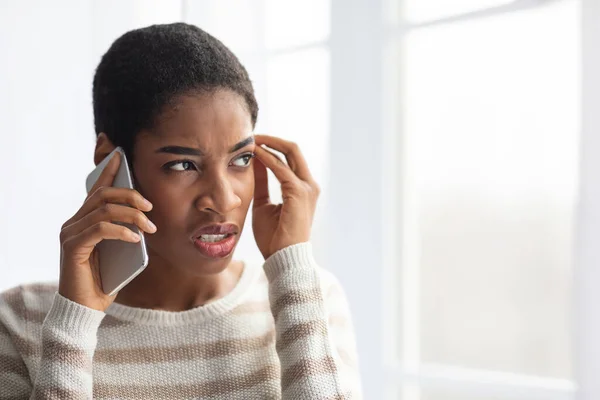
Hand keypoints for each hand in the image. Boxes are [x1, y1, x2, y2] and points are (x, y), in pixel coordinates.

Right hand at [58, 152, 156, 311]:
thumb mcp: (122, 251)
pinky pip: (100, 228)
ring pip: (103, 210)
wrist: (87, 309)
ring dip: (132, 216)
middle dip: (130, 196)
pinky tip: (136, 238)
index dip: (109, 171)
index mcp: (84, 221)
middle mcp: (73, 223)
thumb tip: (145, 218)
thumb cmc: (106, 280)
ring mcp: (70, 234)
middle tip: (150, 208)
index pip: (97, 190)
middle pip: (103, 196)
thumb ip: (126, 232)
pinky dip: (121, 230)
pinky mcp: (73, 247)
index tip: (120, 156)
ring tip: (150, 227)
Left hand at [252, 135, 319, 259]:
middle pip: (293, 149)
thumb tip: (253, 164)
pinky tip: (253, 153)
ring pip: (290, 152)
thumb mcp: (263, 204)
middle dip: (271, 139)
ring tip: (250, 139)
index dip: (271, 147)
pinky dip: (266, 157)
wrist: (283, 258)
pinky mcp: (299, 192)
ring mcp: (307, 188)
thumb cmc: (274, 237)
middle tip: (251, 134)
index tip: (252, 142)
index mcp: (302, 189)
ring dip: (269, 143)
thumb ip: (261, 184)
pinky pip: (281, 167)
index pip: (289, 158)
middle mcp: (309, 185)